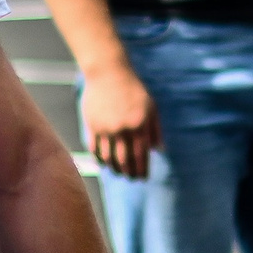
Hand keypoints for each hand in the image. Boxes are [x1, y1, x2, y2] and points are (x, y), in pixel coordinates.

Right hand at [81, 60, 161, 179]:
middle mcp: (122, 129)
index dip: (142, 170)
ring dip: (115, 169)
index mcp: (139, 125)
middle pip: (125, 161)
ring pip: (109, 158)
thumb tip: (159, 151)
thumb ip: (156, 130)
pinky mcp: (92, 125)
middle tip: (131, 179)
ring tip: (119, 173)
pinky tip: (105, 163)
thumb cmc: (133, 89)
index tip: (143, 178)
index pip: (141, 156)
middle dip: (129, 174)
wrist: (108, 72)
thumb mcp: (151, 107)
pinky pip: (95, 149)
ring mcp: (105, 128)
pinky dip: (100, 160)